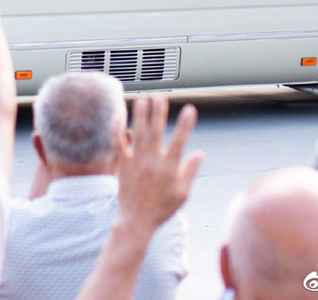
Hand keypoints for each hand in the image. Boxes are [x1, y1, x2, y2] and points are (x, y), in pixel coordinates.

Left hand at [116, 95, 202, 230]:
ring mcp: (136, 163)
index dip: (185, 124)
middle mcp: (153, 162)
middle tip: (160, 97)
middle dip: (158, 113)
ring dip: (140, 116)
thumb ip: (190, 172)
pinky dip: (117, 130)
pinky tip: (118, 116)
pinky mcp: (123, 166)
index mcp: (169, 169)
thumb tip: (200, 153)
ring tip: (142, 99)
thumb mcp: (183, 194)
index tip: (190, 109)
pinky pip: (118, 145)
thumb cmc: (162, 208)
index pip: (180, 141)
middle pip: (156, 133)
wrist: (137, 221)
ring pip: (138, 134)